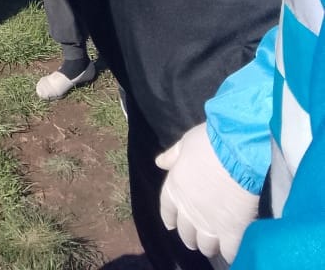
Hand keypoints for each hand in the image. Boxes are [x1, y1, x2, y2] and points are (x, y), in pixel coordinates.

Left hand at [156, 123, 258, 263]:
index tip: (171, 225)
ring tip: (214, 244)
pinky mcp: (232, 231)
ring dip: (208, 245)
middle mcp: (189, 210)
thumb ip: (173, 156)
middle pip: (186, 232)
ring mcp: (210, 223)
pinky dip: (230, 253)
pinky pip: (229, 251)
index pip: (167, 209)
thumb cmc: (210, 142)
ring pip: (206, 245)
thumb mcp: (186, 143)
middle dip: (190, 235)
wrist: (236, 152)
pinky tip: (233, 250)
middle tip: (197, 236)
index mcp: (175, 187)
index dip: (170, 218)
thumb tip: (159, 163)